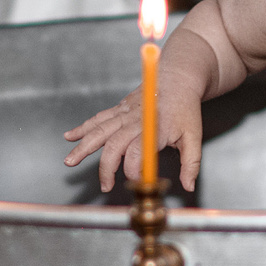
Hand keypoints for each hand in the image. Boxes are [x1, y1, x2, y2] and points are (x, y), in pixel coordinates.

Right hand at [63, 85, 204, 191]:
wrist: (178, 78)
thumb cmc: (185, 108)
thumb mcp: (195, 137)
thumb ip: (191, 163)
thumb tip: (188, 186)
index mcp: (156, 127)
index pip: (140, 149)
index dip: (134, 167)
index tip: (135, 181)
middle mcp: (137, 119)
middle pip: (115, 143)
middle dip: (106, 166)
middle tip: (105, 185)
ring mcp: (125, 112)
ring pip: (100, 130)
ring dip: (84, 146)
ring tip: (70, 161)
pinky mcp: (119, 108)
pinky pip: (98, 118)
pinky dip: (83, 127)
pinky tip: (70, 136)